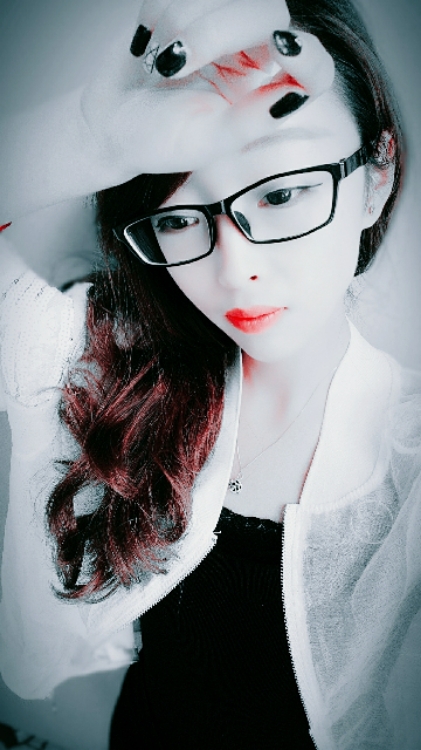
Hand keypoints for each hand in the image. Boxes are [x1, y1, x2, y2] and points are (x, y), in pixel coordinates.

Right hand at [81, 0, 333, 179]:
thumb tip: (295, 96)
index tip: (283, 45)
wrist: (108, 121)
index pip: (312, 67)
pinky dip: (159, 7)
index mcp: (267, 93)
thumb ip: (252, 121)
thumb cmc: (158, 139)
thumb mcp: (206, 141)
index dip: (308, 54)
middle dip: (214, 31)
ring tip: (158, 59)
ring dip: (180, 20)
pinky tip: (148, 41)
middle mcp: (255, 54)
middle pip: (266, 12)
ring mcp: (225, 24)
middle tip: (172, 61)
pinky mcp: (194, 3)